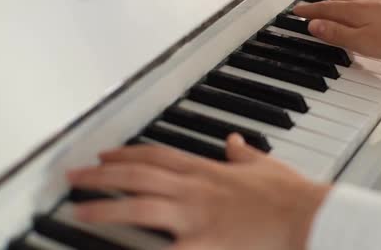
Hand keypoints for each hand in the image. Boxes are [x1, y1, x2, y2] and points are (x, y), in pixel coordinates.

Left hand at [67, 134, 330, 249]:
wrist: (305, 216)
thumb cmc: (288, 194)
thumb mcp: (264, 165)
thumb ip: (243, 154)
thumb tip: (234, 141)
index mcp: (208, 170)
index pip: (157, 156)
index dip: (127, 154)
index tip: (106, 155)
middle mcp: (194, 189)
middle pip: (138, 175)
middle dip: (102, 174)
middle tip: (74, 176)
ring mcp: (195, 216)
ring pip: (139, 205)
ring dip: (105, 204)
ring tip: (78, 207)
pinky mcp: (203, 244)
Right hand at [293, 0, 380, 60]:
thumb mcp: (362, 42)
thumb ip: (337, 33)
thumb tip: (314, 25)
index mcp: (353, 11)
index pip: (324, 10)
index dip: (309, 12)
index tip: (296, 12)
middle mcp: (364, 2)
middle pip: (335, 2)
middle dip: (319, 7)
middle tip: (307, 10)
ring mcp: (378, 1)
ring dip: (335, 2)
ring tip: (329, 6)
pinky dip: (351, 0)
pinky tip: (359, 4)